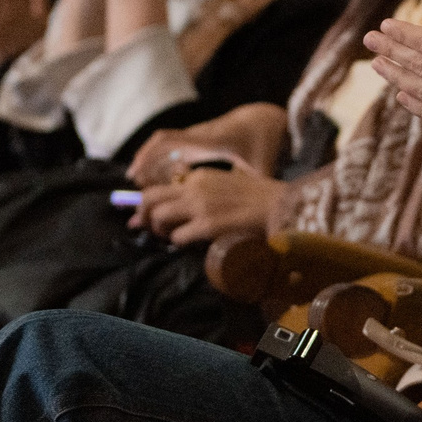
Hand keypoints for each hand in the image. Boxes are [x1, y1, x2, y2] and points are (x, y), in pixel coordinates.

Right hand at [126, 103, 288, 186]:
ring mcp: (195, 135)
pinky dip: (159, 157)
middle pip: (161, 142)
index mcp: (210, 142)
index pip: (172, 142)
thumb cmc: (262, 143)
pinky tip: (154, 175)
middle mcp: (198, 135)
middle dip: (146, 160)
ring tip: (139, 181)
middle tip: (135, 182)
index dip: (153, 156)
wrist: (262, 120)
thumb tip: (243, 208)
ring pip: (163, 143)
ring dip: (150, 159)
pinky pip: (170, 145)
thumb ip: (252, 186)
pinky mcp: (196, 139)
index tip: (141, 174)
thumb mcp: (260, 165)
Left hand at [133, 163, 279, 245]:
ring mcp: (200, 206)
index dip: (146, 205)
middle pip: (149, 200)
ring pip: (158, 218)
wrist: (279, 204)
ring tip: (169, 238)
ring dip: (159, 232)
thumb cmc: (257, 197)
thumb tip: (184, 197)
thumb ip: (203, 188)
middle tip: (145, 229)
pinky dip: (178, 243)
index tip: (144, 217)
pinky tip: (187, 244)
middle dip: (142, 217)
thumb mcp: (225, 183)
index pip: (159, 188)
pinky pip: (177, 237)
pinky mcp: (208, 225)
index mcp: (198, 177)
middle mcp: (194, 188)